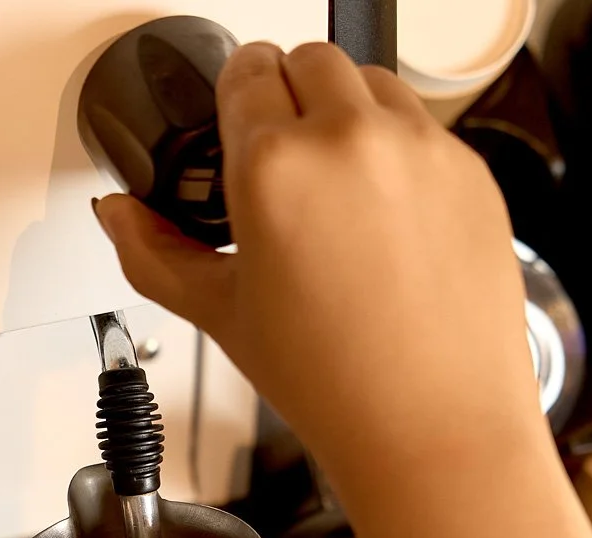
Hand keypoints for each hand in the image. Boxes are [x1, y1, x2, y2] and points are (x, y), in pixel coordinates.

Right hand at [94, 42, 540, 487]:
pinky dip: (399, 152)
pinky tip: (386, 220)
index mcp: (274, 166)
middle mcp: (351, 139)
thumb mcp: (220, 315)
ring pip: (372, 81)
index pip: (245, 72)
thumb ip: (154, 253)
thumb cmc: (335, 382)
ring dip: (347, 112)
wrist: (433, 423)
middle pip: (309, 60)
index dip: (235, 101)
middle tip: (282, 161)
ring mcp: (420, 148)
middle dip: (289, 97)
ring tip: (336, 188)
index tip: (238, 128)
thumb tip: (121, 218)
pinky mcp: (471, 168)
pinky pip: (424, 127)